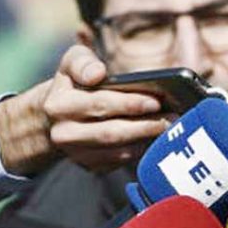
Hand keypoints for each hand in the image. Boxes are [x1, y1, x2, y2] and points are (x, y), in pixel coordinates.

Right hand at [0, 45, 168, 174]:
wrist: (52, 118)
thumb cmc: (73, 84)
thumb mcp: (72, 63)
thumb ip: (82, 61)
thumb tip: (98, 73)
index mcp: (59, 105)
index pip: (100, 104)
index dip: (129, 103)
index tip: (156, 100)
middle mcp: (64, 133)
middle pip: (112, 132)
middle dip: (146, 125)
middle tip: (175, 116)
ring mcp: (76, 153)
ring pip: (118, 151)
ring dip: (148, 139)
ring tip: (172, 126)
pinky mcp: (90, 166)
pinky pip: (121, 161)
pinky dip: (142, 150)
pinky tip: (158, 138)